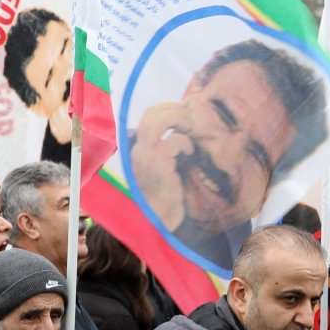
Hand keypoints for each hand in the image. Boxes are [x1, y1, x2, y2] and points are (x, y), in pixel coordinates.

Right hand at [130, 101, 193, 229]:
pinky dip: (186, 144)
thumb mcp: (167, 166)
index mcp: (139, 149)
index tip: (187, 112)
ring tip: (190, 129)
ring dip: (179, 119)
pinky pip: (174, 140)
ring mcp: (145, 154)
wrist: (159, 220)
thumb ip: (170, 148)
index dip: (168, 108)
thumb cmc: (167, 196)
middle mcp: (138, 149)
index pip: (149, 116)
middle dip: (175, 109)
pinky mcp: (156, 162)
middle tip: (191, 119)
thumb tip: (188, 125)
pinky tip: (190, 154)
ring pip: (158, 119)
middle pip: (151, 113)